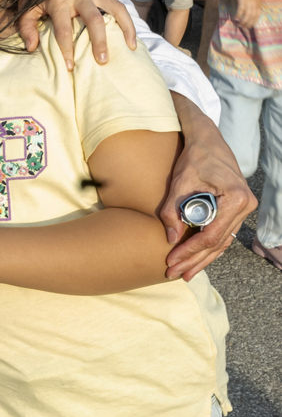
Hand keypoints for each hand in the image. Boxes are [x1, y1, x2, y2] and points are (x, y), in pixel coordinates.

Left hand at [19, 0, 137, 68]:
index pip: (64, 30)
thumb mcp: (27, 7)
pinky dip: (128, 19)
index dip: (67, 50)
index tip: (70, 67)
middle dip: (99, 42)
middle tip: (102, 61)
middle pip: (93, 20)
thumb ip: (27, 27)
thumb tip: (32, 47)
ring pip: (115, 9)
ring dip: (125, 28)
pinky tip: (132, 35)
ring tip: (130, 47)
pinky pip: (119, 4)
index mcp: (60, 2)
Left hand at [161, 106, 256, 279]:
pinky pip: (224, 234)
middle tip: (175, 274)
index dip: (190, 251)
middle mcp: (245, 206)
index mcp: (235, 199)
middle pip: (218, 243)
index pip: (211, 235)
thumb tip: (171, 239)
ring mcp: (244, 209)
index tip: (171, 260)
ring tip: (184, 273)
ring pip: (222, 242)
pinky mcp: (237, 210)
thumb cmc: (194, 158)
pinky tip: (196, 260)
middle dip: (194, 260)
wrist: (208, 141)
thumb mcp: (179, 183)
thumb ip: (172, 211)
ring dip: (202, 258)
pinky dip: (210, 247)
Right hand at [231, 0, 262, 29]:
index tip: (248, 26)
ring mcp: (249, 2)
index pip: (257, 16)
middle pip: (252, 17)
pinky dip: (238, 15)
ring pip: (247, 15)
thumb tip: (250, 17)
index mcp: (258, 3)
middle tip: (242, 27)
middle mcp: (255, 3)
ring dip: (243, 21)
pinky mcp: (242, 1)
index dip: (252, 22)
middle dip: (247, 23)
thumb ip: (253, 6)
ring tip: (239, 24)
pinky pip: (241, 10)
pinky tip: (235, 18)